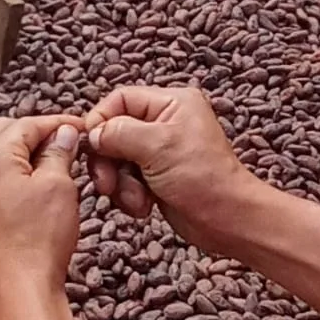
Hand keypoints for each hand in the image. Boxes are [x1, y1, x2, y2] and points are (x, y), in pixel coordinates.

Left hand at [0, 115, 82, 312]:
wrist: (18, 291)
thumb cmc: (37, 243)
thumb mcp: (59, 187)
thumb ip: (60, 152)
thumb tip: (64, 134)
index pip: (26, 124)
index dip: (57, 123)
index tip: (79, 127)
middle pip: (6, 134)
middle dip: (38, 135)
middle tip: (68, 144)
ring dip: (26, 156)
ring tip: (57, 168)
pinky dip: (15, 176)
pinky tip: (39, 189)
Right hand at [84, 85, 256, 254]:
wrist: (227, 220)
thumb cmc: (203, 179)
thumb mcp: (157, 146)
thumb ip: (118, 132)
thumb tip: (92, 133)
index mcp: (171, 102)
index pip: (119, 99)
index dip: (100, 121)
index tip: (92, 146)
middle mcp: (164, 122)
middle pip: (113, 131)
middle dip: (108, 160)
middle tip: (107, 182)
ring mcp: (159, 150)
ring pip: (116, 159)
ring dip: (119, 182)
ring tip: (136, 198)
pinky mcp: (155, 176)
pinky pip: (125, 179)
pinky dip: (129, 195)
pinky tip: (144, 206)